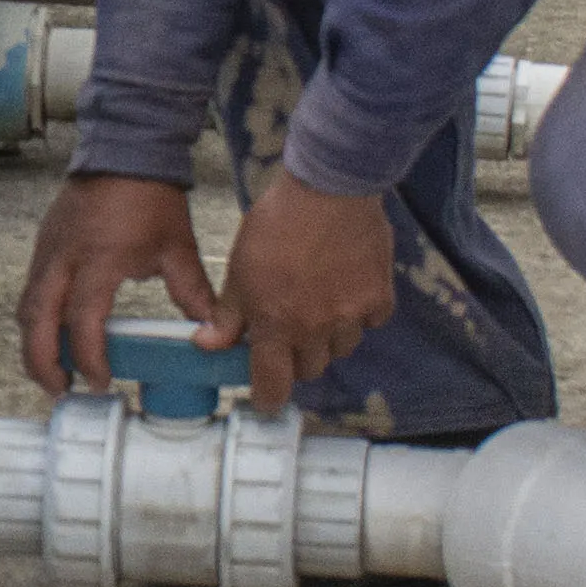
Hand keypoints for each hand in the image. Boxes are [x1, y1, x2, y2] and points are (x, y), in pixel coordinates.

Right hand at [19, 169, 216, 398]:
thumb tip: (210, 332)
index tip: (102, 381)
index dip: (89, 357)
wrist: (125, 149)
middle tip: (60, 390)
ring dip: (34, 344)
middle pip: (36, 322)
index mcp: (100, 261)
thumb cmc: (152, 198)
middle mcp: (64, 258)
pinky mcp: (43, 244)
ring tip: (53, 371)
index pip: (83, 322)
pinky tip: (53, 334)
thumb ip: (192, 293)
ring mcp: (47, 250)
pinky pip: (30, 289)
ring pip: (26, 308)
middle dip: (42, 363)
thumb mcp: (178, 248)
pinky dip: (36, 319)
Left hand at [225, 173, 394, 414]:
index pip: (273, 383)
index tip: (266, 397)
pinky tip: (348, 286)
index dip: (268, 397)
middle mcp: (315, 329)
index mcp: (275, 324)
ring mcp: (350, 316)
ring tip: (320, 302)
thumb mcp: (240, 268)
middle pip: (310, 369)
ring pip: (342, 348)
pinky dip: (361, 312)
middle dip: (297, 359)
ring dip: (330, 336)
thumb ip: (228, 314)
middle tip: (290, 331)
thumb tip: (207, 344)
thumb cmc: (277, 224)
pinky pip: (371, 322)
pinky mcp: (379, 298)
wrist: (328, 189)